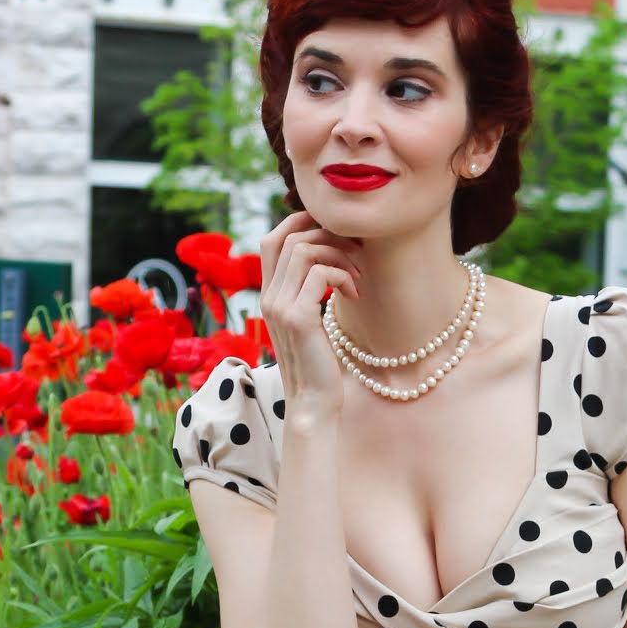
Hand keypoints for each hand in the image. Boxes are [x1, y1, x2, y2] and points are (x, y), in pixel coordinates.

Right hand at [257, 209, 363, 417]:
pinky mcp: (298, 318)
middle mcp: (269, 298)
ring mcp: (280, 307)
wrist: (313, 404)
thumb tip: (330, 262)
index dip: (299, 223)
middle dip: (330, 237)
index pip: (272, 240)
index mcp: (269, 296)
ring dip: (339, 255)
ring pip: (305, 250)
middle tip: (357, 254)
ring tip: (357, 276)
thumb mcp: (311, 323)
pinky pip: (321, 273)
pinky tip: (354, 293)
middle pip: (291, 238)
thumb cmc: (319, 366)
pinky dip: (343, 275)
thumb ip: (310, 293)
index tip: (333, 231)